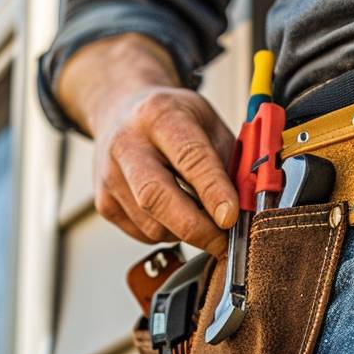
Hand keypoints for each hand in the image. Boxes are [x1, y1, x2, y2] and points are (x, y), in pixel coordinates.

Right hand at [56, 34, 238, 252]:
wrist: (120, 111)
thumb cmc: (172, 119)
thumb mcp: (208, 122)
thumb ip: (231, 160)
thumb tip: (249, 204)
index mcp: (160, 115)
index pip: (189, 157)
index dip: (213, 191)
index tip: (232, 217)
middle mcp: (127, 144)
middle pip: (157, 197)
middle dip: (197, 228)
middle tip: (225, 242)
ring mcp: (109, 176)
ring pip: (153, 225)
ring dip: (186, 232)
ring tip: (202, 216)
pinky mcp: (104, 203)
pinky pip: (144, 234)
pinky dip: (169, 233)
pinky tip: (175, 212)